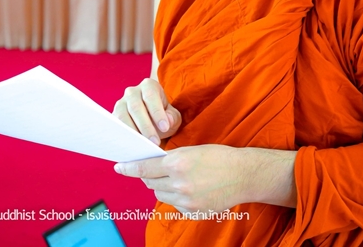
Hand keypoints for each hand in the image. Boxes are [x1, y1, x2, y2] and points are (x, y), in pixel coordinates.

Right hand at [113, 78, 181, 144]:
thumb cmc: (164, 116)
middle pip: (135, 107)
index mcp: (149, 86)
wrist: (152, 121)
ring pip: (122, 116)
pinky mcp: (114, 116)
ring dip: (133, 132)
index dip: (157, 112)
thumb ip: (173, 117)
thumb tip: (167, 121)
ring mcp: (121, 103)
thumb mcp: (173, 116)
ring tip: (143, 145)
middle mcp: (132, 92)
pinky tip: (131, 145)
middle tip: (155, 141)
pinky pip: (115, 125)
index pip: (151, 96)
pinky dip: (122, 135)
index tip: (164, 127)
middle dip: (145, 126)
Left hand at [114, 146, 296, 212]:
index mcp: (177, 163)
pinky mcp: (193, 211)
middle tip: (153, 169)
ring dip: (161, 186)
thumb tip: (149, 164)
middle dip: (149, 176)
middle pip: (150, 182)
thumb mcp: (191, 150)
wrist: (243, 175)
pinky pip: (174, 204)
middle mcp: (179, 183)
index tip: (119, 167)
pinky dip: (175, 196)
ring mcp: (186, 199)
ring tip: (174, 178)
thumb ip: (169, 159)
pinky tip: (188, 188)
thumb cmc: (218, 157)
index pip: (144, 168)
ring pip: (160, 194)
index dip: (129, 168)